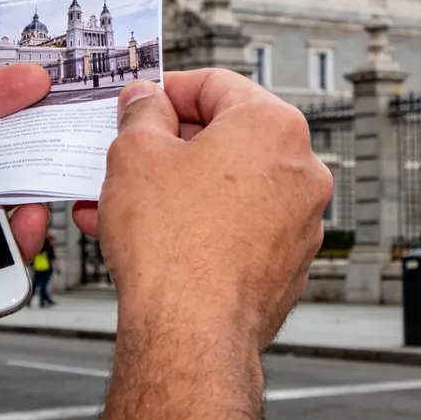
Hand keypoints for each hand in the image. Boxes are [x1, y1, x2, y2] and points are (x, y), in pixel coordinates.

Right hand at [82, 70, 332, 351]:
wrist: (192, 335)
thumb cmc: (173, 244)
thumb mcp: (135, 154)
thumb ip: (141, 113)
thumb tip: (145, 100)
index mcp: (273, 125)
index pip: (215, 84)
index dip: (167, 89)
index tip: (139, 103)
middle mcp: (301, 169)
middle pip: (225, 137)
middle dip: (167, 147)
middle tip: (126, 154)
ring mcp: (300, 220)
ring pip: (225, 187)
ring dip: (174, 189)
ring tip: (119, 203)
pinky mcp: (287, 264)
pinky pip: (235, 227)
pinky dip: (197, 225)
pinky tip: (149, 239)